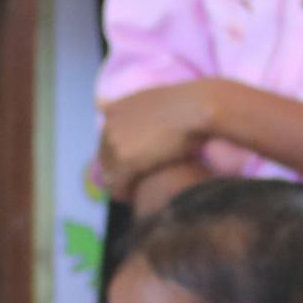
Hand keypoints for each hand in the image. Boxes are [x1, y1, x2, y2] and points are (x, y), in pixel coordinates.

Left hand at [89, 85, 224, 202]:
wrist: (196, 108)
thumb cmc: (189, 105)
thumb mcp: (160, 104)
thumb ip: (147, 116)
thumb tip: (141, 127)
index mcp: (115, 109)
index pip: (108, 140)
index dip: (119, 155)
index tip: (131, 167)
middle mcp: (108, 124)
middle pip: (105, 158)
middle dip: (117, 171)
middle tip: (132, 184)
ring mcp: (113, 142)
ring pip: (109, 173)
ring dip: (121, 184)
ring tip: (135, 193)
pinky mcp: (123, 160)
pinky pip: (117, 185)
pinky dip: (125, 193)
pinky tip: (135, 198)